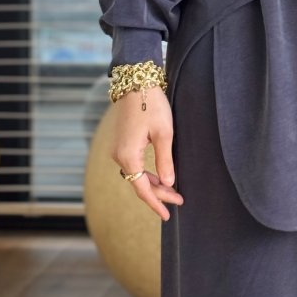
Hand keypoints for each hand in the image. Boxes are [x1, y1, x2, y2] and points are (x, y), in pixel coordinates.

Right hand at [110, 87, 183, 220]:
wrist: (135, 81)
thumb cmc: (151, 104)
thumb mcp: (164, 133)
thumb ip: (165, 160)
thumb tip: (168, 184)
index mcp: (128, 156)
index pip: (142, 188)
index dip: (156, 202)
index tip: (168, 214)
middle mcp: (118, 155)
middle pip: (138, 183)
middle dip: (158, 194)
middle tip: (178, 200)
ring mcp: (117, 149)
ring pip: (135, 174)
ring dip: (153, 184)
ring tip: (172, 191)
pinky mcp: (121, 142)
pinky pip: (133, 165)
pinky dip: (146, 173)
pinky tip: (159, 176)